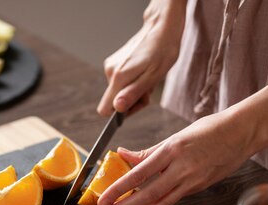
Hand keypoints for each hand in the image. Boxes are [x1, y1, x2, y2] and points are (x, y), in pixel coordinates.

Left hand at [96, 111, 253, 204]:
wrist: (243, 132)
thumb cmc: (209, 130)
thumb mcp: (175, 136)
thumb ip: (148, 151)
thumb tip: (122, 155)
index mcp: (172, 151)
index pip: (138, 174)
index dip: (118, 189)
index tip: (103, 198)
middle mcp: (182, 168)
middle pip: (147, 195)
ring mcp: (192, 181)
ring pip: (160, 202)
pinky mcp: (199, 188)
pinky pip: (173, 200)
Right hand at [97, 0, 186, 115]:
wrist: (161, 28)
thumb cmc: (163, 51)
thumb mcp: (153, 76)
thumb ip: (133, 94)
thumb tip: (117, 108)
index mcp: (118, 77)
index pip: (105, 109)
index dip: (120, 113)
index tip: (136, 105)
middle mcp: (110, 71)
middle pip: (114, 100)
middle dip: (132, 100)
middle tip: (148, 89)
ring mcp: (111, 66)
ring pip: (118, 91)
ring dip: (134, 90)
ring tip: (148, 78)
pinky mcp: (114, 63)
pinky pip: (119, 81)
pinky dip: (132, 81)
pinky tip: (143, 72)